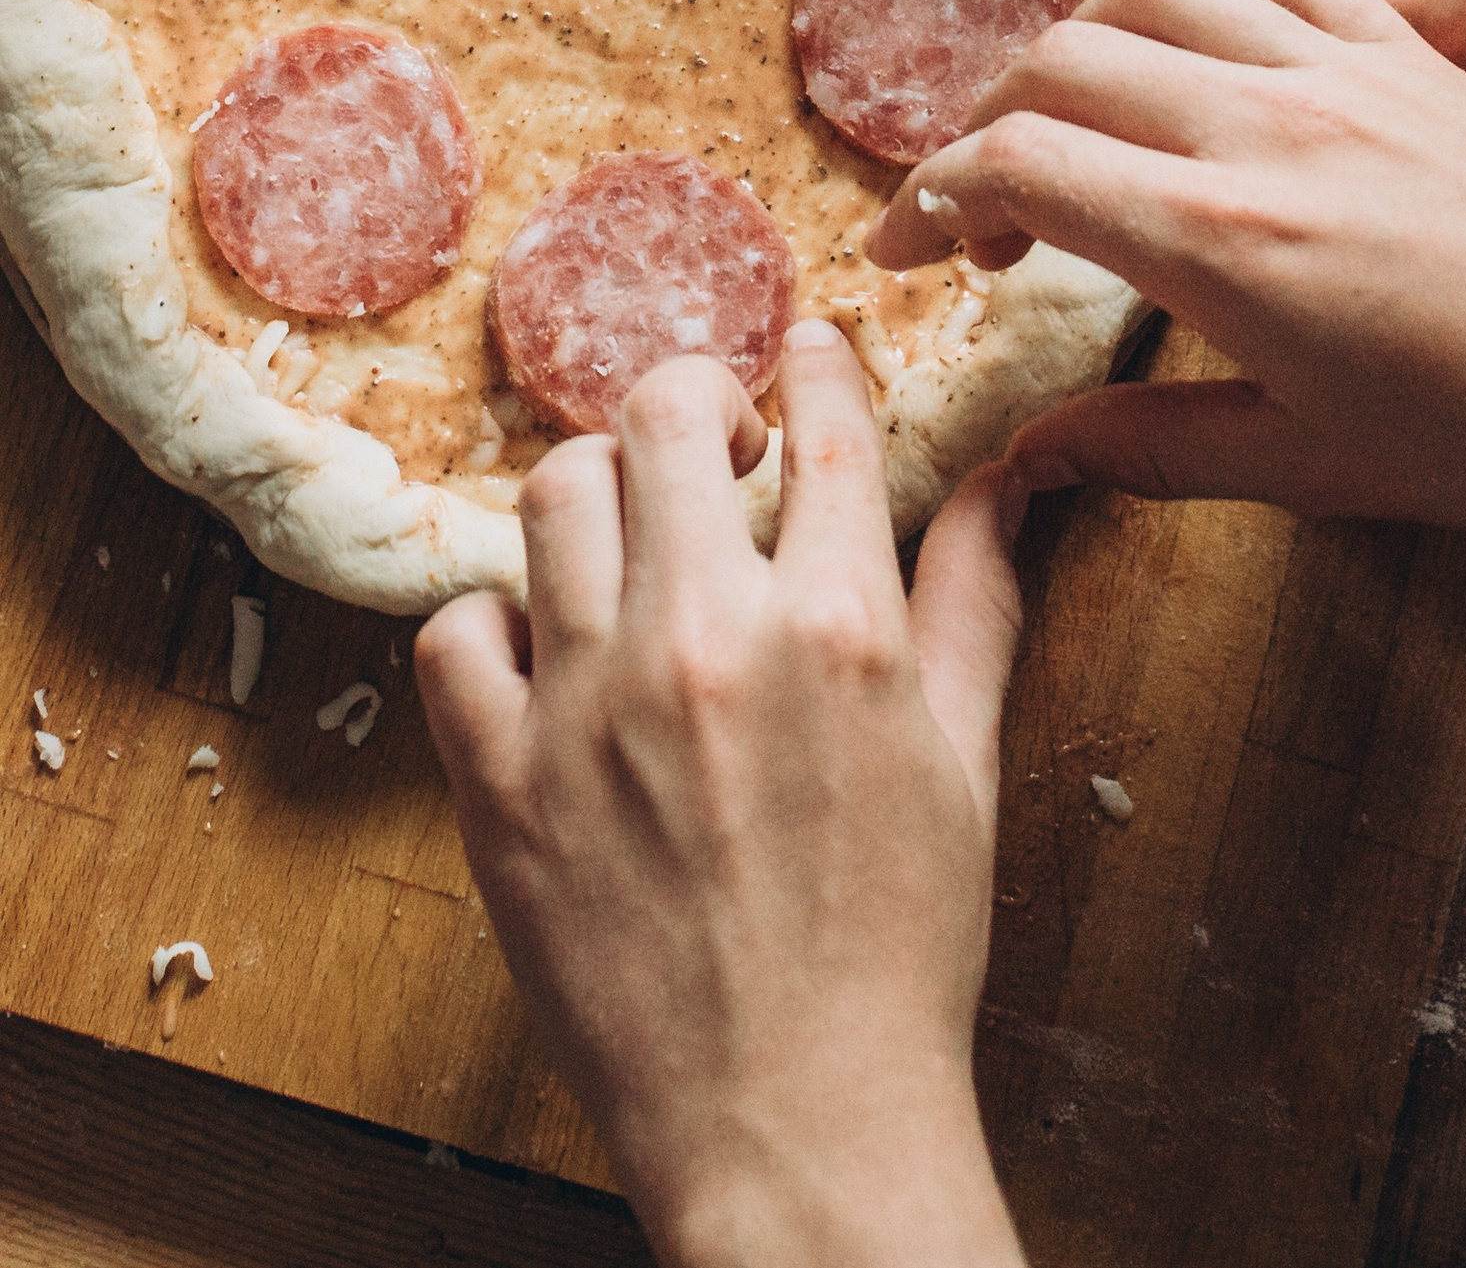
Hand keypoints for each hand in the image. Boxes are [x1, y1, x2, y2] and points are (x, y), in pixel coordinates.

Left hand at [414, 333, 1024, 1267]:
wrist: (795, 1121)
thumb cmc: (896, 952)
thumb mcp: (965, 759)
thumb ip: (974, 598)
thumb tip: (1006, 478)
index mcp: (842, 626)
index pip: (824, 420)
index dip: (817, 361)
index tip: (807, 347)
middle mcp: (710, 639)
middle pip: (666, 415)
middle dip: (699, 403)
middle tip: (717, 448)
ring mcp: (591, 706)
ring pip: (555, 493)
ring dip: (599, 493)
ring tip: (630, 538)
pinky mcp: (501, 781)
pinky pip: (456, 630)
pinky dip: (496, 621)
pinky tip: (545, 652)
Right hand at [866, 0, 1465, 519]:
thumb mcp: (1313, 466)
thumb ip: (1151, 448)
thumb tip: (1024, 461)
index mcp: (1220, 234)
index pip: (1015, 167)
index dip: (928, 204)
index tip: (899, 256)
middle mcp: (1263, 120)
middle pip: (1056, 59)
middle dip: (981, 123)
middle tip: (978, 213)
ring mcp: (1341, 64)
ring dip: (1082, 42)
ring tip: (1074, 123)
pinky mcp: (1412, 44)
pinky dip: (1214, 1)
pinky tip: (1219, 70)